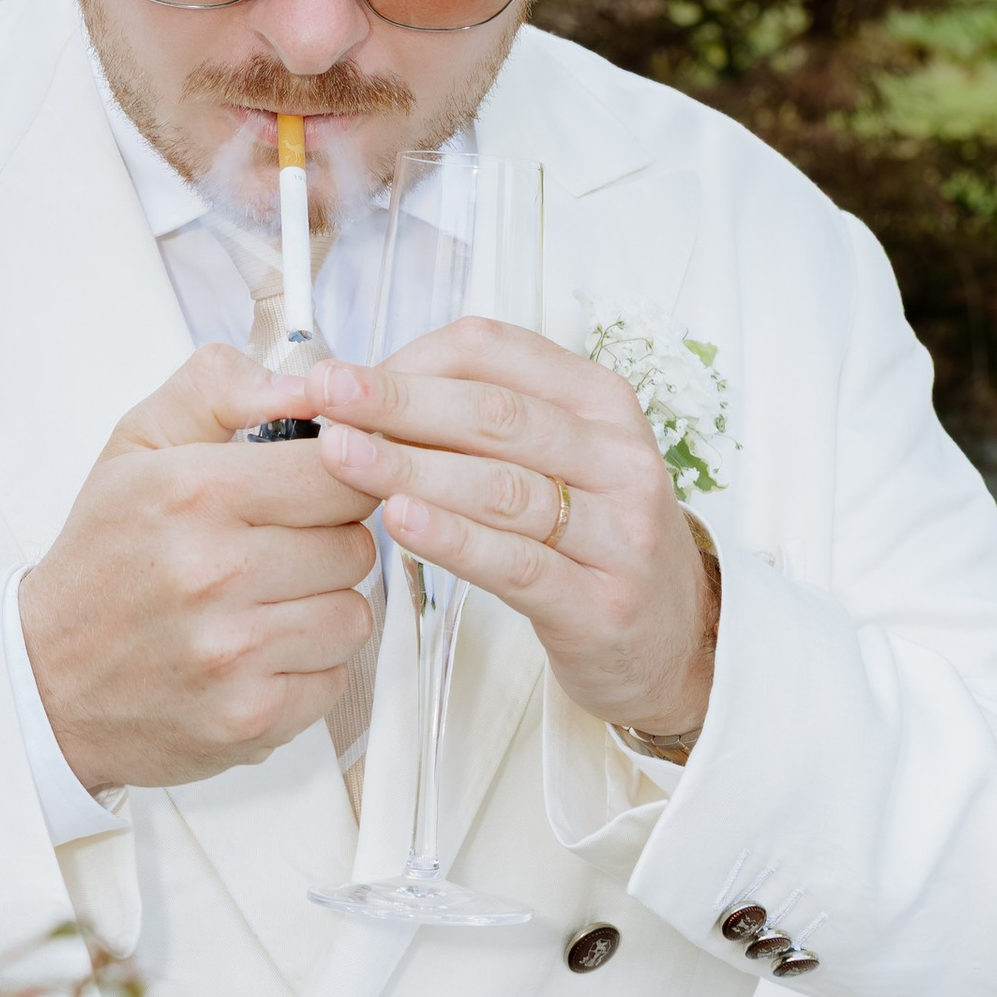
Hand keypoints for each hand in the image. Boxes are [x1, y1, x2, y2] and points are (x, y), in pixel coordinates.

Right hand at [21, 344, 380, 793]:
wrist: (45, 682)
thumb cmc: (101, 559)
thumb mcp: (137, 445)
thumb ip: (218, 389)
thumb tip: (306, 385)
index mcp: (194, 493)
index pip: (340, 470)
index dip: (341, 475)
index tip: (319, 484)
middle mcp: (215, 572)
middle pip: (355, 544)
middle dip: (326, 542)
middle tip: (278, 547)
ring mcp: (234, 653)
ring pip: (354, 612)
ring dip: (323, 606)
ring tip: (268, 601)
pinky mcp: (250, 717)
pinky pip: (336, 676)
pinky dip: (308, 665)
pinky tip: (260, 652)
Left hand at [303, 319, 716, 747]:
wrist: (673, 642)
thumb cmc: (591, 538)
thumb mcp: (555, 459)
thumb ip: (476, 421)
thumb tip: (361, 389)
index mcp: (601, 402)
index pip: (496, 354)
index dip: (410, 357)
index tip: (339, 374)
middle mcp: (618, 459)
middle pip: (495, 415)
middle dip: (398, 401)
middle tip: (324, 395)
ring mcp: (619, 535)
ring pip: (502, 487)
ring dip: (411, 466)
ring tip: (339, 455)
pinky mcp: (602, 606)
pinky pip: (518, 564)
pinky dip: (454, 539)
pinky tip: (400, 521)